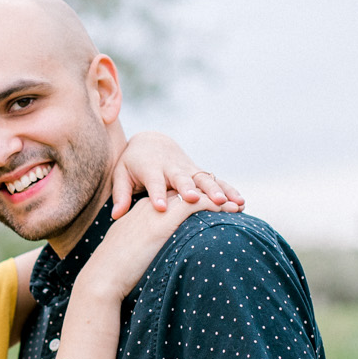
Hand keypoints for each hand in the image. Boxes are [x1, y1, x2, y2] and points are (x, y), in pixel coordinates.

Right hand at [76, 193, 218, 301]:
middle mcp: (150, 207)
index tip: (210, 207)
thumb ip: (145, 252)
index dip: (192, 202)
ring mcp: (157, 211)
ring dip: (217, 197)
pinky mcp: (164, 220)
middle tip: (229, 201)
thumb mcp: (131, 256)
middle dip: (208, 196)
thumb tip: (155, 263)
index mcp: (142, 214)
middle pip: (184, 194)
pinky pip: (195, 204)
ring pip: (193, 196)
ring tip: (237, 203)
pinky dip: (214, 203)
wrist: (103, 276)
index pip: (172, 201)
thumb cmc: (114, 274)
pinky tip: (229, 207)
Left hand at [110, 131, 244, 218]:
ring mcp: (188, 169)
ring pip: (204, 180)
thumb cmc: (133, 164)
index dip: (157, 194)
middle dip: (189, 189)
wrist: (152, 143)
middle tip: (196, 200)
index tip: (161, 207)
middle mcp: (172, 167)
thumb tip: (116, 216)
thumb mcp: (122, 174)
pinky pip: (216, 182)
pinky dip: (229, 190)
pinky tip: (241, 203)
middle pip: (182, 179)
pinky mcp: (199, 173)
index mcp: (151, 168)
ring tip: (228, 203)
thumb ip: (120, 194)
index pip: (154, 182)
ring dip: (216, 190)